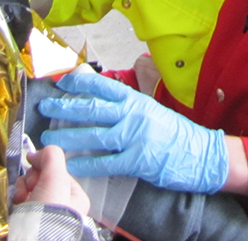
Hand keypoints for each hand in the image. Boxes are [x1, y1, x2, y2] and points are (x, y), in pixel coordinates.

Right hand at [14, 145, 90, 215]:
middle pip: (41, 178)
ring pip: (29, 187)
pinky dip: (16, 199)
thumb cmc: (50, 210)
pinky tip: (16, 204)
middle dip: (31, 179)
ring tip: (22, 199)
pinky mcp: (28, 218)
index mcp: (75, 197)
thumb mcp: (56, 177)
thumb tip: (35, 154)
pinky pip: (19, 200)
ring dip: (22, 188)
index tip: (38, 170)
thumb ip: (51, 156)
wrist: (33, 239)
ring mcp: (44, 212)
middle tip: (31, 188)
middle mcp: (61, 205)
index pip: (56, 171)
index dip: (45, 167)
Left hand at [38, 69, 228, 192]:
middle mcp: (132, 115)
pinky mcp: (138, 160)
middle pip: (92, 108)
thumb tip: (101, 96)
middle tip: (46, 106)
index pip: (103, 85)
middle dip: (65, 107)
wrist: (201, 153)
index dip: (80, 83)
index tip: (62, 83)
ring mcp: (135, 137)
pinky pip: (107, 162)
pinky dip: (88, 164)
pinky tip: (73, 164)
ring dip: (70, 136)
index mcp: (135, 100)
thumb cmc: (174, 132)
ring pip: (95, 135)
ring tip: (50, 138)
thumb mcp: (150, 109)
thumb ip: (127, 104)